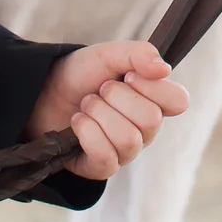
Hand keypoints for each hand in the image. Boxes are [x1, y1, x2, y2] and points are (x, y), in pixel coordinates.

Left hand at [26, 40, 190, 180]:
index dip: (154, 87)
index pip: (179, 101)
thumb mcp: (109, 54)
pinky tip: (77, 122)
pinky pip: (107, 158)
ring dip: (99, 114)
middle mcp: (145, 130)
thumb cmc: (82, 74)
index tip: (128, 75)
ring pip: (128, 139)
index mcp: (154, 102)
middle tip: (100, 90)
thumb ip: (139, 53)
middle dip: (117, 97)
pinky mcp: (102, 168)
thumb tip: (163, 69)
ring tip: (86, 104)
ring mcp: (124, 151)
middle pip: (151, 120)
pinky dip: (88, 133)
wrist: (42, 91)